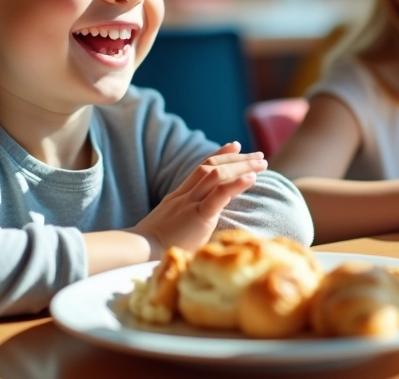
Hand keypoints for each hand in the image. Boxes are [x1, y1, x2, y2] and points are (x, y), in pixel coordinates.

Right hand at [134, 142, 265, 257]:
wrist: (137, 253)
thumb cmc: (151, 251)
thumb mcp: (168, 230)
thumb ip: (183, 224)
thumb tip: (199, 231)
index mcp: (178, 197)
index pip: (201, 168)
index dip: (220, 154)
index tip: (236, 145)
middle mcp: (184, 195)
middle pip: (212, 167)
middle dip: (238, 159)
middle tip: (258, 155)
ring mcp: (190, 204)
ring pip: (218, 176)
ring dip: (242, 167)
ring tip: (262, 164)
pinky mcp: (197, 216)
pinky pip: (218, 196)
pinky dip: (236, 184)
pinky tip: (251, 178)